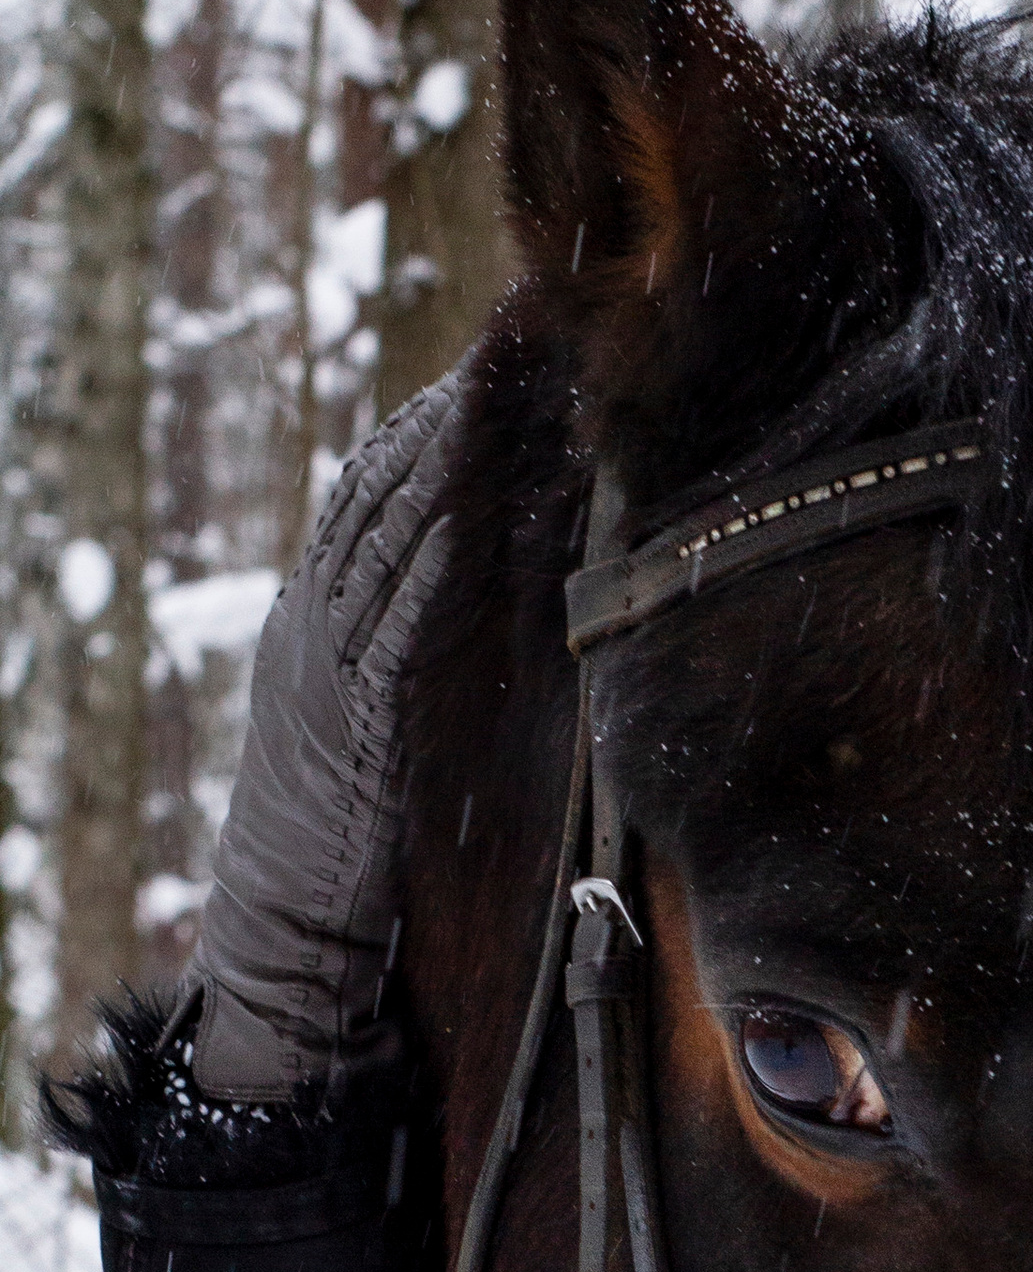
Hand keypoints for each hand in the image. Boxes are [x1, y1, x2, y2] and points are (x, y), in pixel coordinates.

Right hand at [182, 373, 465, 1099]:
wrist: (291, 911)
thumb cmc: (342, 818)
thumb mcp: (359, 705)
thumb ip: (392, 638)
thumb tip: (455, 579)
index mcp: (314, 612)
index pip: (364, 493)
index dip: (419, 427)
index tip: (478, 371)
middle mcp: (313, 622)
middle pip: (375, 497)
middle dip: (439, 425)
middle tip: (502, 361)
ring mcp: (329, 664)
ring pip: (382, 544)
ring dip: (441, 473)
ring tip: (495, 408)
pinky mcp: (355, 715)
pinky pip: (394, 624)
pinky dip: (428, 566)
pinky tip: (466, 517)